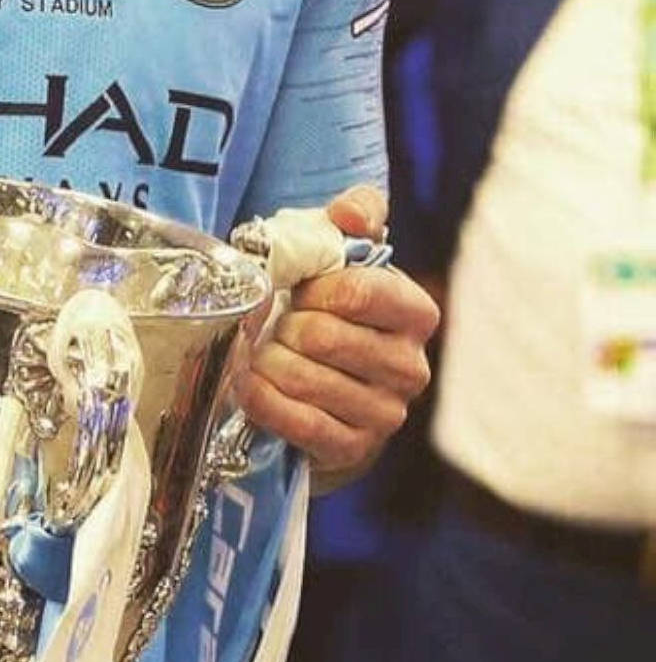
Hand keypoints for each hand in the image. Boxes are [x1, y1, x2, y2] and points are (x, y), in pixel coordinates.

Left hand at [239, 186, 439, 485]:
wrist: (319, 381)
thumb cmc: (328, 304)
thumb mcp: (344, 249)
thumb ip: (358, 213)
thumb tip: (352, 215)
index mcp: (415, 311)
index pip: (360, 293)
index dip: (313, 288)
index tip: (293, 288)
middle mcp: (411, 366)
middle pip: (325, 337)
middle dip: (282, 326)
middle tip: (266, 322)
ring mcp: (387, 413)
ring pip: (307, 379)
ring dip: (265, 362)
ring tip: (255, 350)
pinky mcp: (355, 449)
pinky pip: (301, 423)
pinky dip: (263, 400)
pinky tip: (246, 384)